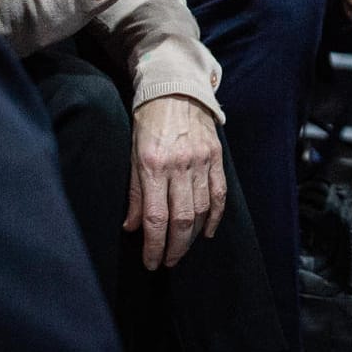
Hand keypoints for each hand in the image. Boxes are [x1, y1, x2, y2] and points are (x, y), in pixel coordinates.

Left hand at [123, 94, 226, 269]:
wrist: (175, 89)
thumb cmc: (147, 122)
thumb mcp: (132, 153)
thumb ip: (133, 192)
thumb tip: (131, 227)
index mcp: (153, 165)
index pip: (155, 217)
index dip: (153, 245)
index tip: (151, 262)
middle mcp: (179, 165)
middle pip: (181, 219)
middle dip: (174, 247)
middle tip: (167, 262)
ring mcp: (201, 161)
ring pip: (201, 210)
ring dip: (192, 236)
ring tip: (182, 250)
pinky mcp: (216, 156)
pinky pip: (219, 194)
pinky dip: (215, 217)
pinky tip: (208, 232)